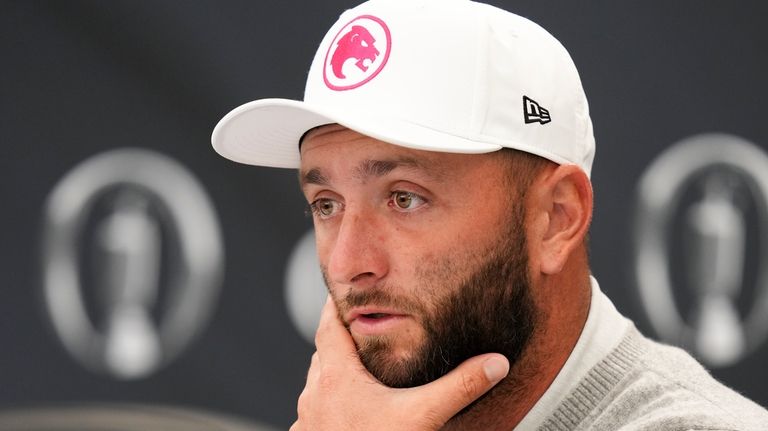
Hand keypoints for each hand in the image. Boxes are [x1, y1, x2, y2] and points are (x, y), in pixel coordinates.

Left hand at [290, 296, 509, 429]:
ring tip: (358, 369)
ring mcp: (309, 419)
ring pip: (318, 383)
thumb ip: (459, 387)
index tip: (342, 292)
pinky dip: (329, 403)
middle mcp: (315, 393)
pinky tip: (349, 412)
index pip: (327, 326)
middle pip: (323, 353)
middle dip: (341, 340)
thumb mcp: (422, 417)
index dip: (334, 306)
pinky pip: (315, 412)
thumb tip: (495, 363)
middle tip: (361, 329)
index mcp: (336, 377)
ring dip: (334, 372)